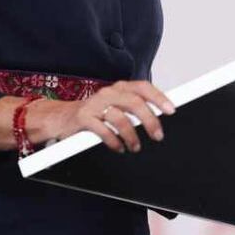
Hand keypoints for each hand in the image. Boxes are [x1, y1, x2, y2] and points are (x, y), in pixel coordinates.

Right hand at [46, 80, 175, 152]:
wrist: (63, 118)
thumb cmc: (96, 113)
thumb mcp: (117, 107)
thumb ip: (135, 109)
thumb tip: (160, 118)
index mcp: (120, 88)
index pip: (143, 87)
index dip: (159, 97)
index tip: (171, 110)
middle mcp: (109, 93)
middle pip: (134, 102)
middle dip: (149, 120)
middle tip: (157, 135)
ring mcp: (95, 104)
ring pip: (119, 117)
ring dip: (131, 135)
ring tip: (135, 146)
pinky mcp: (83, 118)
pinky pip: (103, 130)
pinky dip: (114, 141)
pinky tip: (119, 147)